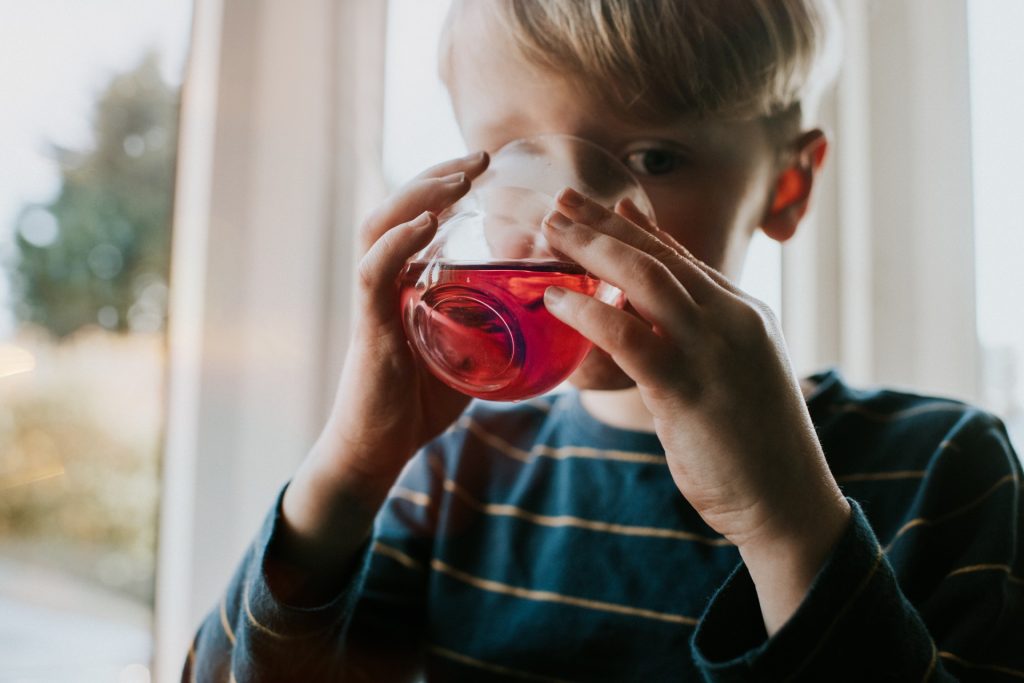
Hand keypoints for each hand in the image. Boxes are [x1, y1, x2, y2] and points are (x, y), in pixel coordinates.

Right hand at [316, 150, 490, 487]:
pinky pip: (374, 272)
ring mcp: (372, 300)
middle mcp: (384, 281)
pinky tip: (427, 223)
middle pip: (399, 209)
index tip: (486, 164)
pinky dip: (399, 242)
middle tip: (481, 155)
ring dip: (419, 196)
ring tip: (459, 176)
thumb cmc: (420, 405)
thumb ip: (492, 329)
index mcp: (406, 282)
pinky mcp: (368, 325)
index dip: (447, 185)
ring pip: (380, 228)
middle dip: (438, 174)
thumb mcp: (470, 357)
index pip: (419, 217)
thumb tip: (545, 314)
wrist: (378, 450)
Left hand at [541, 187, 849, 631]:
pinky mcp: (688, 388)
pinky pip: (630, 336)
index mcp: (745, 314)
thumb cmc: (752, 446)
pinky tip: (556, 300)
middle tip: (561, 202)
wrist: (787, 502)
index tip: (604, 206)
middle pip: (660, 256)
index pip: (684, 258)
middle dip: (605, 225)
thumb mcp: (731, 377)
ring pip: (647, 279)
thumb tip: (650, 324)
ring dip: (594, 250)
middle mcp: (733, 319)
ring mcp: (714, 350)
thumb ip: (698, 342)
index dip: (639, 229)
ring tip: (550, 232)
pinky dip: (589, 312)